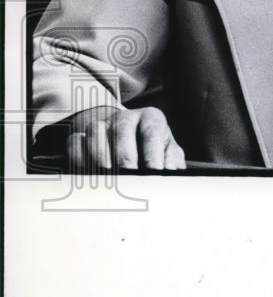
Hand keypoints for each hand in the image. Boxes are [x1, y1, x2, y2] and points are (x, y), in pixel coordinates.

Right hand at [64, 106, 185, 170]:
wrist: (128, 134)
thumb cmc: (153, 147)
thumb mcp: (168, 150)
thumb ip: (173, 161)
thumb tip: (172, 175)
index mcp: (151, 118)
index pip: (152, 133)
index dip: (153, 154)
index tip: (154, 173)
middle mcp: (126, 117)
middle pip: (122, 132)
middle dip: (125, 158)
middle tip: (129, 179)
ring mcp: (103, 123)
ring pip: (95, 133)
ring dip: (100, 158)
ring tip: (108, 179)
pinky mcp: (82, 133)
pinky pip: (75, 142)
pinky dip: (78, 158)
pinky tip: (87, 174)